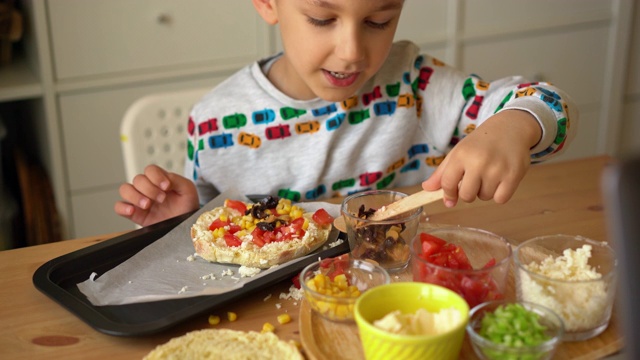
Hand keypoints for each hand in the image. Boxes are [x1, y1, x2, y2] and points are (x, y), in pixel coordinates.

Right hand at [114, 165, 199, 226]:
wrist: (187, 226)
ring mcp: (140, 200)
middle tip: (161, 199)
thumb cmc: (187, 206)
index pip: (150, 170)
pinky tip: (133, 210)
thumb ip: (177, 179)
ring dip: (135, 196)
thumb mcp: (188, 189)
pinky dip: (123, 207)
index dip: (156, 176)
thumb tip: (165, 178)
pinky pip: (119, 207)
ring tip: (147, 205)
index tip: (167, 187)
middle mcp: (148, 188)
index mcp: (160, 180)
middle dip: (149, 189)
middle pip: (138, 179)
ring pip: (125, 189)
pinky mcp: (135, 214)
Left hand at [422, 110, 540, 206]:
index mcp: (461, 155)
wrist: (511, 128)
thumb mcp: (458, 152)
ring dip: (486, 191)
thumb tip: (427, 189)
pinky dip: (500, 194)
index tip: (452, 196)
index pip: (447, 185)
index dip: (448, 194)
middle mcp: (478, 162)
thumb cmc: (481, 143)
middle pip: (466, 196)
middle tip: (475, 180)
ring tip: (490, 174)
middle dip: (468, 193)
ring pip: (484, 197)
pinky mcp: (514, 175)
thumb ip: (442, 173)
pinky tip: (501, 180)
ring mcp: (497, 169)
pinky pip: (501, 199)